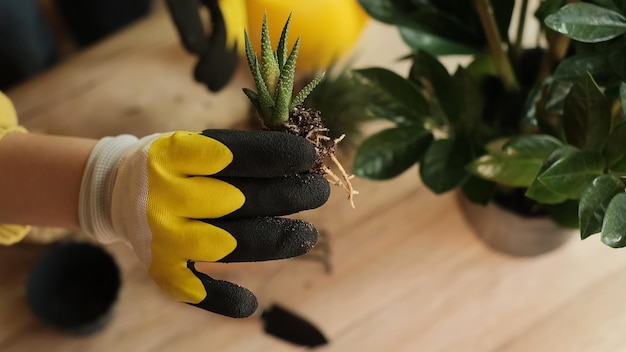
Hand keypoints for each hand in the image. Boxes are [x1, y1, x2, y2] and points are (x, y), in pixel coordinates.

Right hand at [79, 129, 329, 316]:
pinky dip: (224, 300)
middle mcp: (164, 195)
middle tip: (319, 192)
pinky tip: (250, 303)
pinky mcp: (159, 269)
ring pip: (228, 244)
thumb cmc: (173, 166)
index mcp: (173, 155)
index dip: (276, 155)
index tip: (309, 155)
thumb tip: (300, 160)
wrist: (115, 192)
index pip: (233, 154)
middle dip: (288, 196)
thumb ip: (238, 154)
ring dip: (275, 241)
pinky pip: (195, 290)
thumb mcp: (195, 145)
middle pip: (238, 199)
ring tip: (308, 235)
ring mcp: (161, 236)